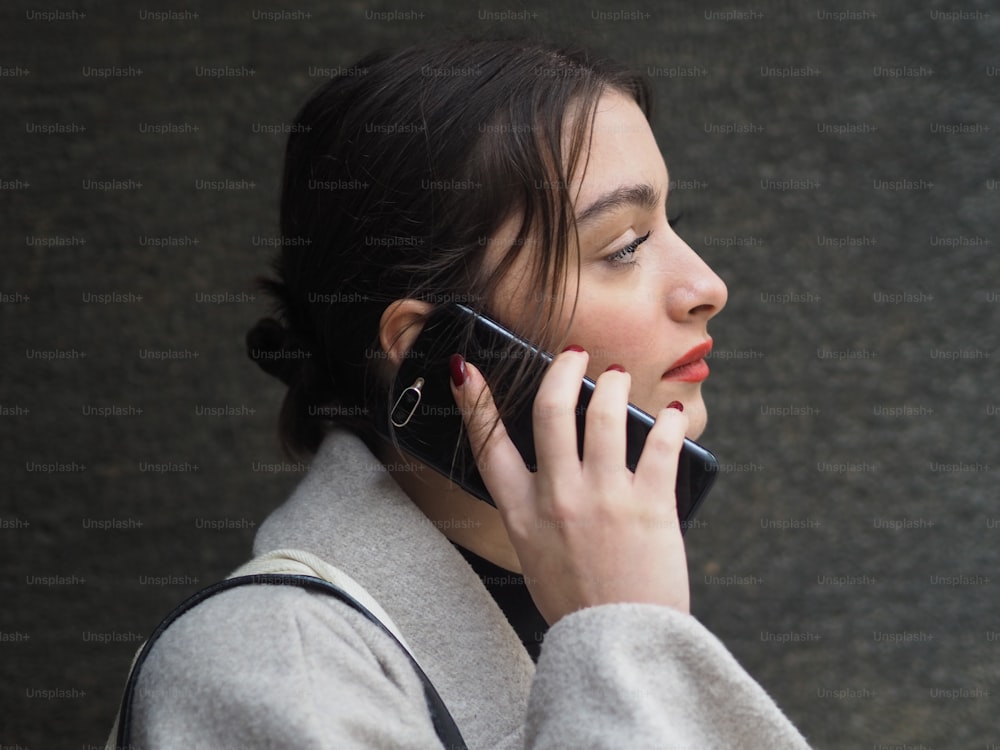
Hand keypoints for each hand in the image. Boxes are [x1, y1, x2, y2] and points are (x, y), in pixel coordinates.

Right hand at [450, 347, 689, 624]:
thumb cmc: (578, 602)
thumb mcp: (536, 556)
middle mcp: (558, 499)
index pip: (489, 445)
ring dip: (614, 384)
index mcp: (523, 514)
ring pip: (605, 413)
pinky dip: (671, 422)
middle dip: (563, 369)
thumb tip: (557, 462)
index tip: (464, 367)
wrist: (619, 647)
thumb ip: (537, 508)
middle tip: (575, 356)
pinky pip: (661, 444)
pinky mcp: (649, 506)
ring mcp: (604, 499)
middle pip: (551, 410)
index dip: (474, 402)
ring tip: (618, 378)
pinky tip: (673, 414)